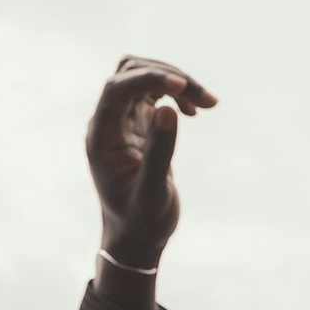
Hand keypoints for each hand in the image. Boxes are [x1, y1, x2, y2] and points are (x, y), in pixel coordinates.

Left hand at [87, 56, 215, 272]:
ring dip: (176, 81)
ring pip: (143, 76)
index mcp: (101, 137)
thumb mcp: (153, 193)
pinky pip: (153, 91)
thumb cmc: (142, 222)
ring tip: (208, 103)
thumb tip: (167, 108)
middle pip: (130, 72)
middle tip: (205, 100)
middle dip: (168, 77)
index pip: (117, 90)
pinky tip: (194, 112)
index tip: (180, 88)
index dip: (147, 79)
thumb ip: (159, 152)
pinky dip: (176, 93)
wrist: (137, 237)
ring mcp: (122, 120)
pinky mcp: (138, 123)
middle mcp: (107, 123)